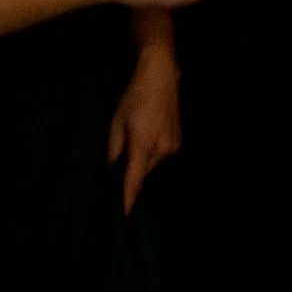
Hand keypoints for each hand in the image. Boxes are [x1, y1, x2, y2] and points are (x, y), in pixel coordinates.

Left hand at [108, 47, 181, 213]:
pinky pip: (160, 156)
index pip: (134, 178)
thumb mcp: (115, 123)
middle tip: (122, 157)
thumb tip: (112, 169)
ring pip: (151, 164)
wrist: (161, 79)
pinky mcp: (178, 142)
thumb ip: (113, 150)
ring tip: (136, 140)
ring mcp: (172, 146)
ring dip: (142, 161)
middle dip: (131, 172)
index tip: (125, 213)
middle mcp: (161, 149)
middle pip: (142, 172)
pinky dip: (152, 153)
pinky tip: (148, 136)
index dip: (129, 196)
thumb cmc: (134, 99)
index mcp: (142, 143)